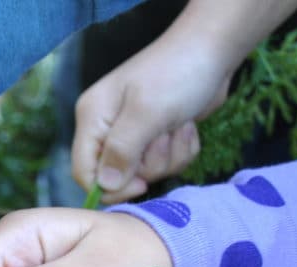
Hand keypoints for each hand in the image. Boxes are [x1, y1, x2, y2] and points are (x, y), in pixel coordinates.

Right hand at [71, 34, 230, 202]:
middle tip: (165, 135)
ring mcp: (133, 132)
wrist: (212, 51)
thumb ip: (122, 151)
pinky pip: (166, 162)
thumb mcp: (147, 113)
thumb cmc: (176, 74)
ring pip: (147, 170)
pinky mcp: (156, 135)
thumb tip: (105, 187)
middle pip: (119, 174)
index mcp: (93, 118)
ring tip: (179, 124)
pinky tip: (187, 125)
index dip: (109, 186)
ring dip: (170, 154)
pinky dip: (182, 149)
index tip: (142, 185)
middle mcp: (107, 128)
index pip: (84, 171)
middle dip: (150, 163)